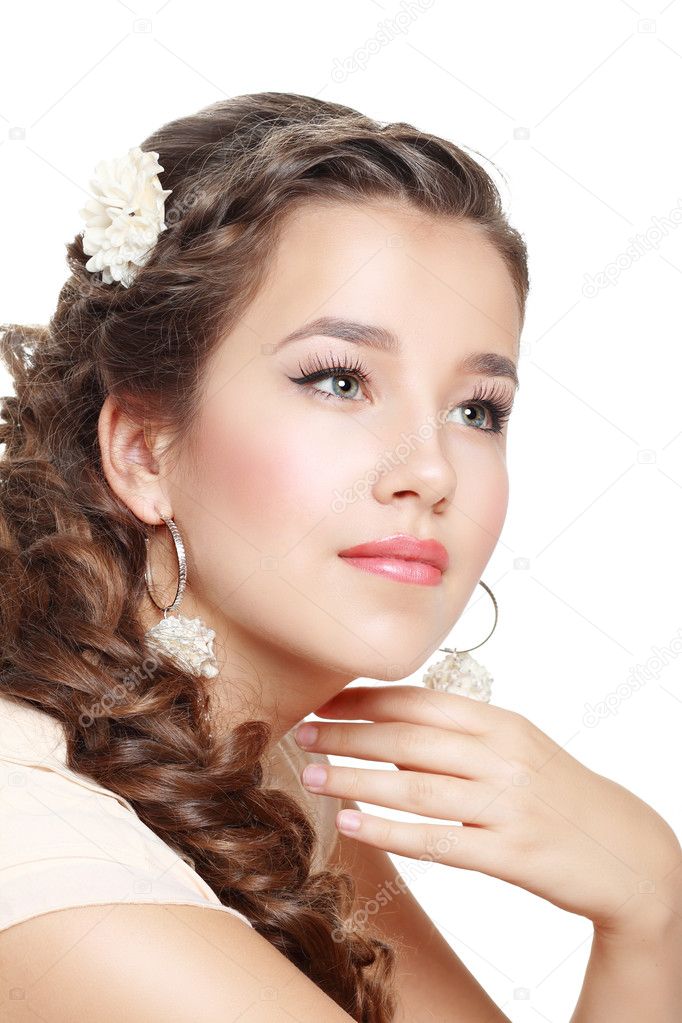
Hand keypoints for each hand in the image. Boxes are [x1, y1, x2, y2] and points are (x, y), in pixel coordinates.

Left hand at [295, 684, 681, 936]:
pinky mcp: (510, 852)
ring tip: (312, 777)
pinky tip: (351, 824)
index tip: (322, 701)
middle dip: (347, 735)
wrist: (623, 847)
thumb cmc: (554, 790)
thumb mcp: (515, 746)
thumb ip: (457, 737)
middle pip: (407, 739)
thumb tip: (386, 735)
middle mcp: (501, 755)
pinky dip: (388, 831)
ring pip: (413, 786)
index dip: (364, 700)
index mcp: (499, 722)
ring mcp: (506, 804)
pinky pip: (436, 840)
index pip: (418, 701)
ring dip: (354, 780)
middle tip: (302, 734)